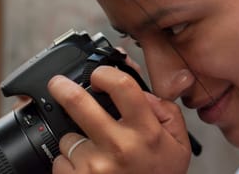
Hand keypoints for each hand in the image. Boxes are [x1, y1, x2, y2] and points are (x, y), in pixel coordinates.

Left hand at [48, 66, 190, 173]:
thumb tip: (142, 92)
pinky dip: (70, 162)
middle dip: (63, 88)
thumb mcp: (179, 143)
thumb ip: (166, 111)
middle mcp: (119, 146)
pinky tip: (88, 168)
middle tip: (59, 84)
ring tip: (96, 151)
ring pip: (68, 137)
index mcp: (146, 131)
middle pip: (79, 104)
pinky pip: (60, 160)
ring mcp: (95, 166)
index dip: (105, 73)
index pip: (122, 87)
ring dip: (76, 139)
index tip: (99, 74)